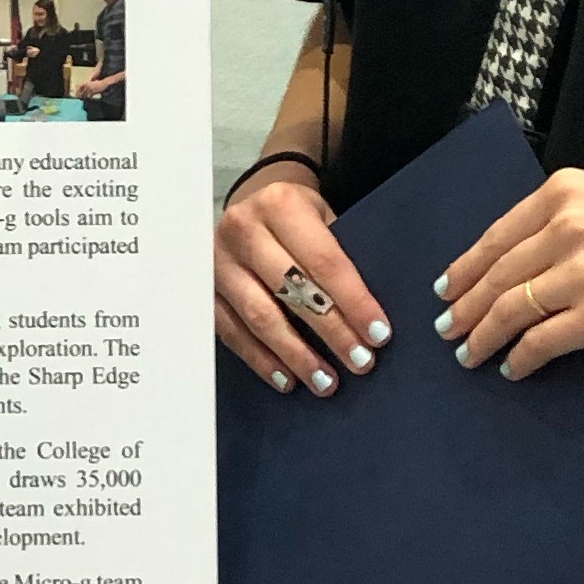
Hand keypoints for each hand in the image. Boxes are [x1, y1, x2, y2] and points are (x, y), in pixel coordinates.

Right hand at [214, 164, 392, 395]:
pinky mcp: (205, 289)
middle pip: (292, 291)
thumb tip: (369, 317)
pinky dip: (261, 360)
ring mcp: (218, 262)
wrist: (250, 202)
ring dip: (296, 355)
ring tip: (326, 381)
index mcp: (281, 205)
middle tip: (360, 362)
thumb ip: (340, 255)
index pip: (324, 261)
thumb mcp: (323, 217)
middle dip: (331, 332)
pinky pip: (232, 332)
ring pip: (259, 317)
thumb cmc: (298, 218)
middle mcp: (243, 230)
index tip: (379, 335)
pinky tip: (287, 379)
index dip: (354, 302)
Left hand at [434, 167, 583, 381]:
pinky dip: (521, 358)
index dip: (466, 268)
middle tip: (448, 330)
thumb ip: (561, 227)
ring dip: (484, 337)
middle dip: (466, 308)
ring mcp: (583, 272)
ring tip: (470, 354)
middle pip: (498, 275)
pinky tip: (513, 368)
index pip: (498, 237)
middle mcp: (568, 227)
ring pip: (512, 310)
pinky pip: (542, 342)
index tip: (446, 289)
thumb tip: (510, 270)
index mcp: (565, 194)